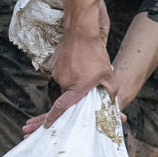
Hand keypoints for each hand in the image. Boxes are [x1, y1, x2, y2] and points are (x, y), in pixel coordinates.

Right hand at [25, 1, 114, 130]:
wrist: (81, 31)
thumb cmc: (95, 53)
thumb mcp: (108, 73)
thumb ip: (110, 90)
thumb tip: (111, 101)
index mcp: (75, 88)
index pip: (61, 107)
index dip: (53, 118)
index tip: (46, 126)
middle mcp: (63, 82)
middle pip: (69, 93)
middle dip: (77, 90)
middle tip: (87, 80)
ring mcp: (56, 72)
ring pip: (66, 81)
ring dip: (74, 78)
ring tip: (85, 67)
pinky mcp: (53, 63)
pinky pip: (61, 71)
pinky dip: (69, 69)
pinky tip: (78, 61)